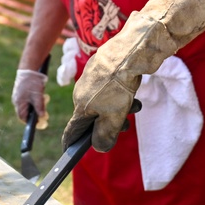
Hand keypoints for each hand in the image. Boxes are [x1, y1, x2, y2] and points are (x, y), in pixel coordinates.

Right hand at [11, 68, 47, 122]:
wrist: (30, 68)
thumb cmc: (33, 82)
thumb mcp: (38, 96)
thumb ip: (40, 107)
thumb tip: (42, 118)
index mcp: (19, 103)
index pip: (23, 118)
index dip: (31, 122)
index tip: (40, 123)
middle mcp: (17, 101)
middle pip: (27, 112)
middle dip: (37, 112)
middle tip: (46, 113)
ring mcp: (20, 96)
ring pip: (30, 105)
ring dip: (39, 104)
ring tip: (45, 97)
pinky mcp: (23, 92)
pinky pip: (30, 99)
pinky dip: (37, 99)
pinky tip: (43, 93)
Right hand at [61, 34, 142, 151]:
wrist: (127, 52)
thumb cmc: (118, 85)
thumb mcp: (114, 117)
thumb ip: (105, 135)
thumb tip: (99, 147)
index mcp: (81, 106)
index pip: (72, 130)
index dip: (71, 143)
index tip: (69, 151)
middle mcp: (81, 92)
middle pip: (93, 116)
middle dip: (110, 123)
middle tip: (125, 124)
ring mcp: (90, 78)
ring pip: (104, 101)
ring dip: (120, 107)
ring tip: (135, 105)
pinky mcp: (101, 67)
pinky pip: (109, 87)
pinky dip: (119, 92)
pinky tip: (131, 88)